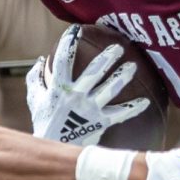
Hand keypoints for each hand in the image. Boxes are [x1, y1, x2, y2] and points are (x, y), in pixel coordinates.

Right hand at [27, 28, 143, 144]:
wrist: (54, 149)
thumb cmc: (44, 122)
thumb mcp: (34, 100)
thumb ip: (34, 79)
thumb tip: (39, 61)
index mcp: (58, 88)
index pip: (63, 60)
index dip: (68, 43)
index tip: (75, 30)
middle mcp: (76, 96)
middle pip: (95, 71)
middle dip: (107, 56)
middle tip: (118, 46)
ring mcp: (90, 109)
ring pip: (110, 88)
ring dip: (123, 76)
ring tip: (132, 67)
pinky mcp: (101, 122)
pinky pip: (120, 113)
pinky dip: (133, 108)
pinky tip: (144, 102)